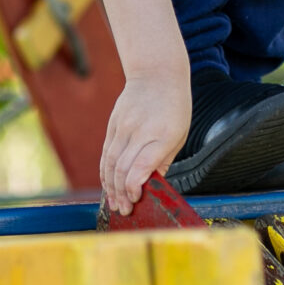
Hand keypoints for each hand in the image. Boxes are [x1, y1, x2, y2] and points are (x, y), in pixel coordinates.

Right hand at [100, 70, 190, 214]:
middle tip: (124, 211)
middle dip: (121, 193)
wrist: (156, 73)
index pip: (141, 166)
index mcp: (161, 135)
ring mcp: (123, 127)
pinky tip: (108, 185)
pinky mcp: (113, 124)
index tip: (135, 200)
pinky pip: (105, 152)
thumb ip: (163, 161)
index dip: (135, 187)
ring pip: (110, 162)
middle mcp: (139, 131)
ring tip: (114, 204)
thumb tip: (151, 187)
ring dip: (110, 186)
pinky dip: (105, 172)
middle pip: (122, 168)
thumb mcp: (178, 135)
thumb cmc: (174, 107)